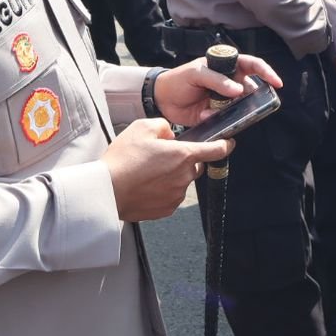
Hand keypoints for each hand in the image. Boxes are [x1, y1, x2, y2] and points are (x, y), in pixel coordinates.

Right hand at [102, 119, 232, 221]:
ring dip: (172, 176)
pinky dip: (163, 190)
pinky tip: (146, 185)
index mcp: (183, 155)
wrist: (106, 191)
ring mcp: (176, 195)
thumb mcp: (142, 128)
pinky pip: (171, 195)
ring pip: (182, 181)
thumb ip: (163, 126)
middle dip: (184, 160)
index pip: (215, 150)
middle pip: (195, 166)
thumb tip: (169, 135)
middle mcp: (184, 177)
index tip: (229, 143)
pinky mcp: (167, 209)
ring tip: (147, 172)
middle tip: (161, 157)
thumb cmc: (122, 160)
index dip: (225, 145)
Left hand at [154, 54, 282, 126]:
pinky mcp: (217, 115)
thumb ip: (217, 80)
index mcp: (225, 67)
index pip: (251, 65)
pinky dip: (219, 119)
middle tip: (247, 103)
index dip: (266, 72)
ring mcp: (224, 100)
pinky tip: (205, 114)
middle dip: (251, 97)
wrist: (161, 98)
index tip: (276, 82)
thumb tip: (239, 89)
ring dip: (235, 110)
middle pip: (250, 88)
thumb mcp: (196, 74)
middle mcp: (228, 83)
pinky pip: (227, 119)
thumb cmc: (178, 79)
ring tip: (220, 110)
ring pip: (240, 106)